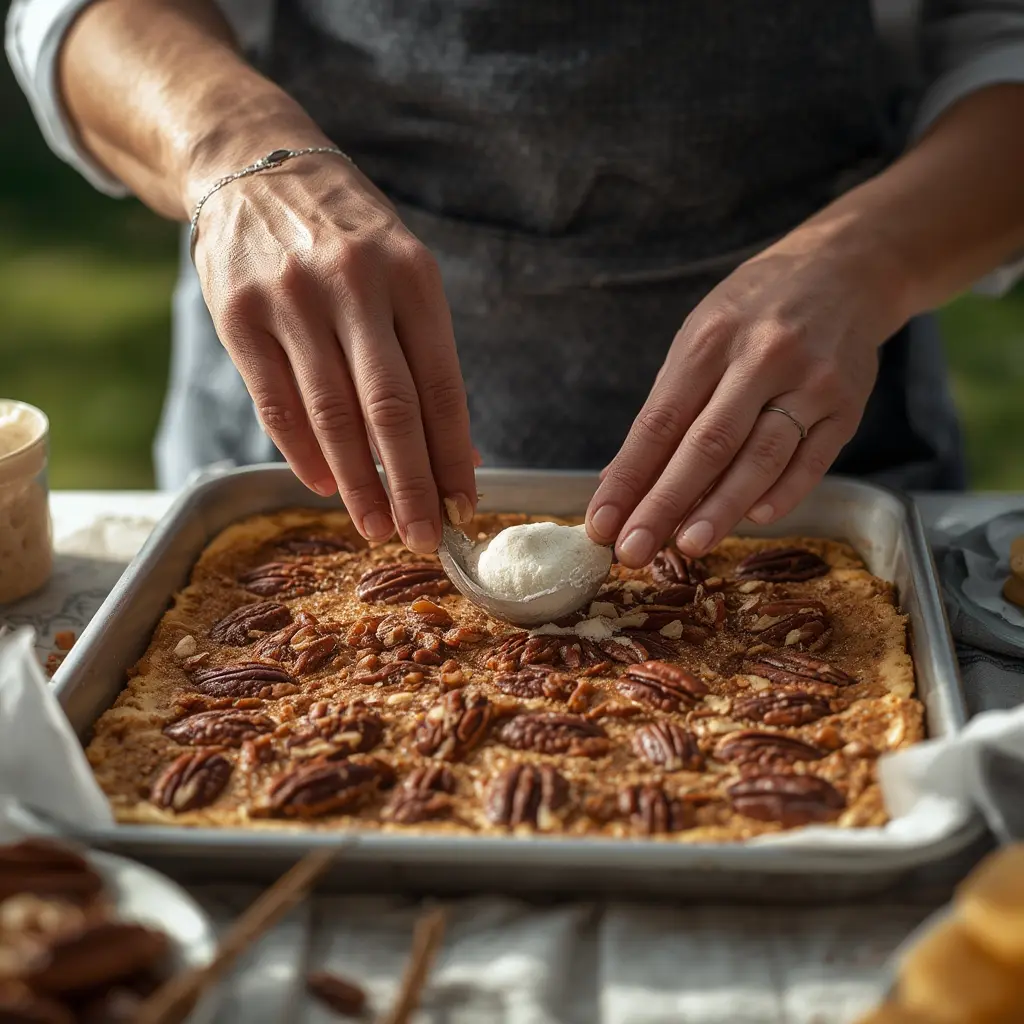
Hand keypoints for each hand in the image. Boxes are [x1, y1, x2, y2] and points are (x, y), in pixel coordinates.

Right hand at [190, 151, 475, 551]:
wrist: (258, 167)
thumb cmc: (350, 236)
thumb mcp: (404, 275)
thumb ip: (426, 357)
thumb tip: (456, 454)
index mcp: (411, 277)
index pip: (441, 385)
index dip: (454, 454)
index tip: (465, 505)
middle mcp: (353, 285)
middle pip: (390, 409)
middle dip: (411, 485)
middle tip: (426, 539)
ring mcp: (291, 300)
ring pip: (331, 415)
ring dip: (357, 483)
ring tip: (377, 527)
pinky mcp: (238, 317)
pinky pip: (275, 405)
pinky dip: (304, 454)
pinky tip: (324, 485)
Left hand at [586, 224, 909, 566]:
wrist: (843, 269)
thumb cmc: (753, 311)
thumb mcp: (699, 339)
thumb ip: (665, 408)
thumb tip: (620, 480)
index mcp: (709, 341)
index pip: (659, 423)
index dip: (628, 478)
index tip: (602, 524)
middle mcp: (761, 358)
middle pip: (707, 445)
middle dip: (665, 504)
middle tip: (634, 552)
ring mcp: (810, 381)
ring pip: (761, 456)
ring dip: (721, 508)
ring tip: (687, 547)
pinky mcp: (849, 404)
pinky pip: (814, 459)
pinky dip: (784, 492)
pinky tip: (754, 519)